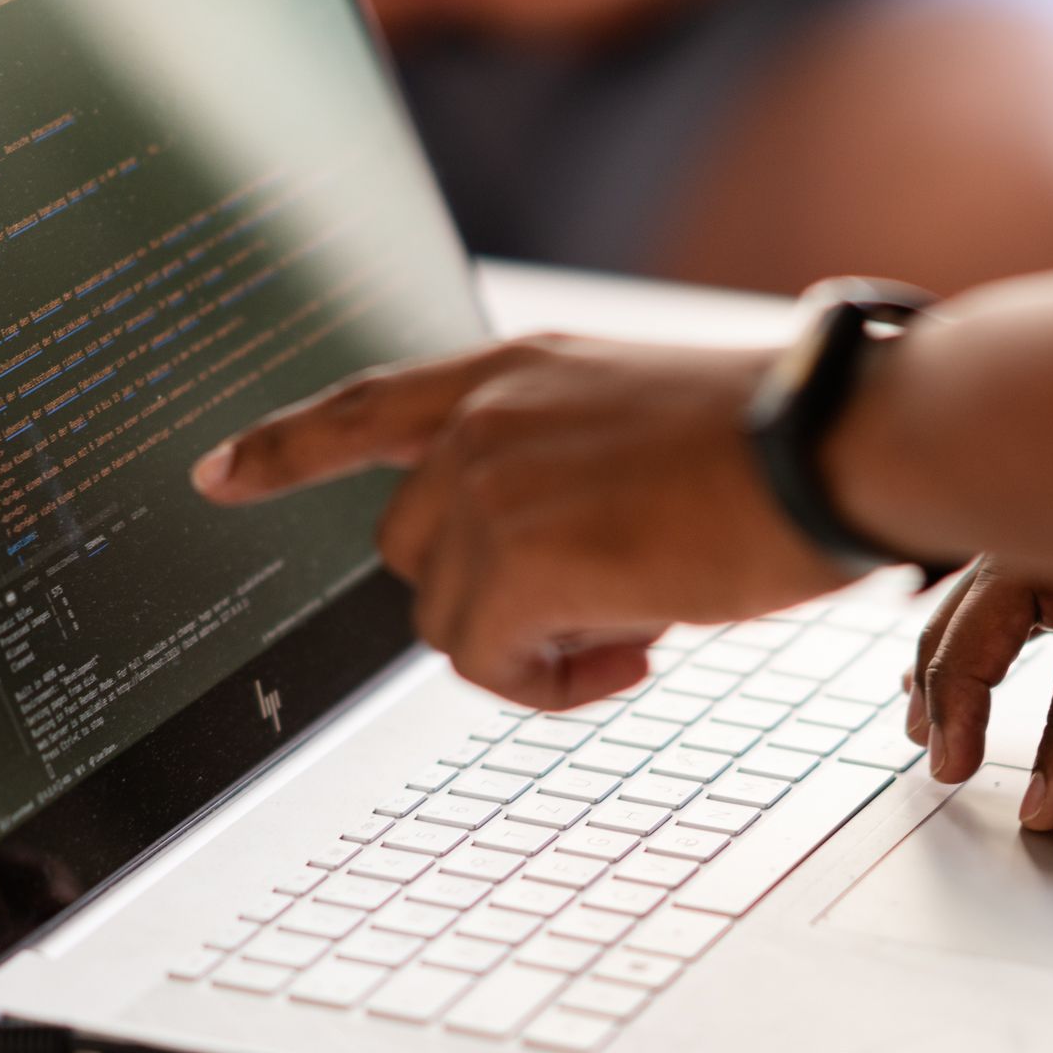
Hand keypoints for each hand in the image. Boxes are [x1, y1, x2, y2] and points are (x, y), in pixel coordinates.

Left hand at [189, 335, 850, 705]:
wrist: (837, 443)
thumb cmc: (784, 444)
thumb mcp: (645, 426)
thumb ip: (564, 472)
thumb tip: (544, 580)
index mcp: (518, 370)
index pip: (368, 403)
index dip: (285, 447)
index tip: (215, 474)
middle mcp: (487, 416)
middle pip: (411, 552)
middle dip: (490, 600)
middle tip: (609, 616)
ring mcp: (493, 483)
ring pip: (447, 621)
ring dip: (534, 646)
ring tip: (641, 625)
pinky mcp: (517, 557)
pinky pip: (491, 663)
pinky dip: (557, 682)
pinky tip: (641, 650)